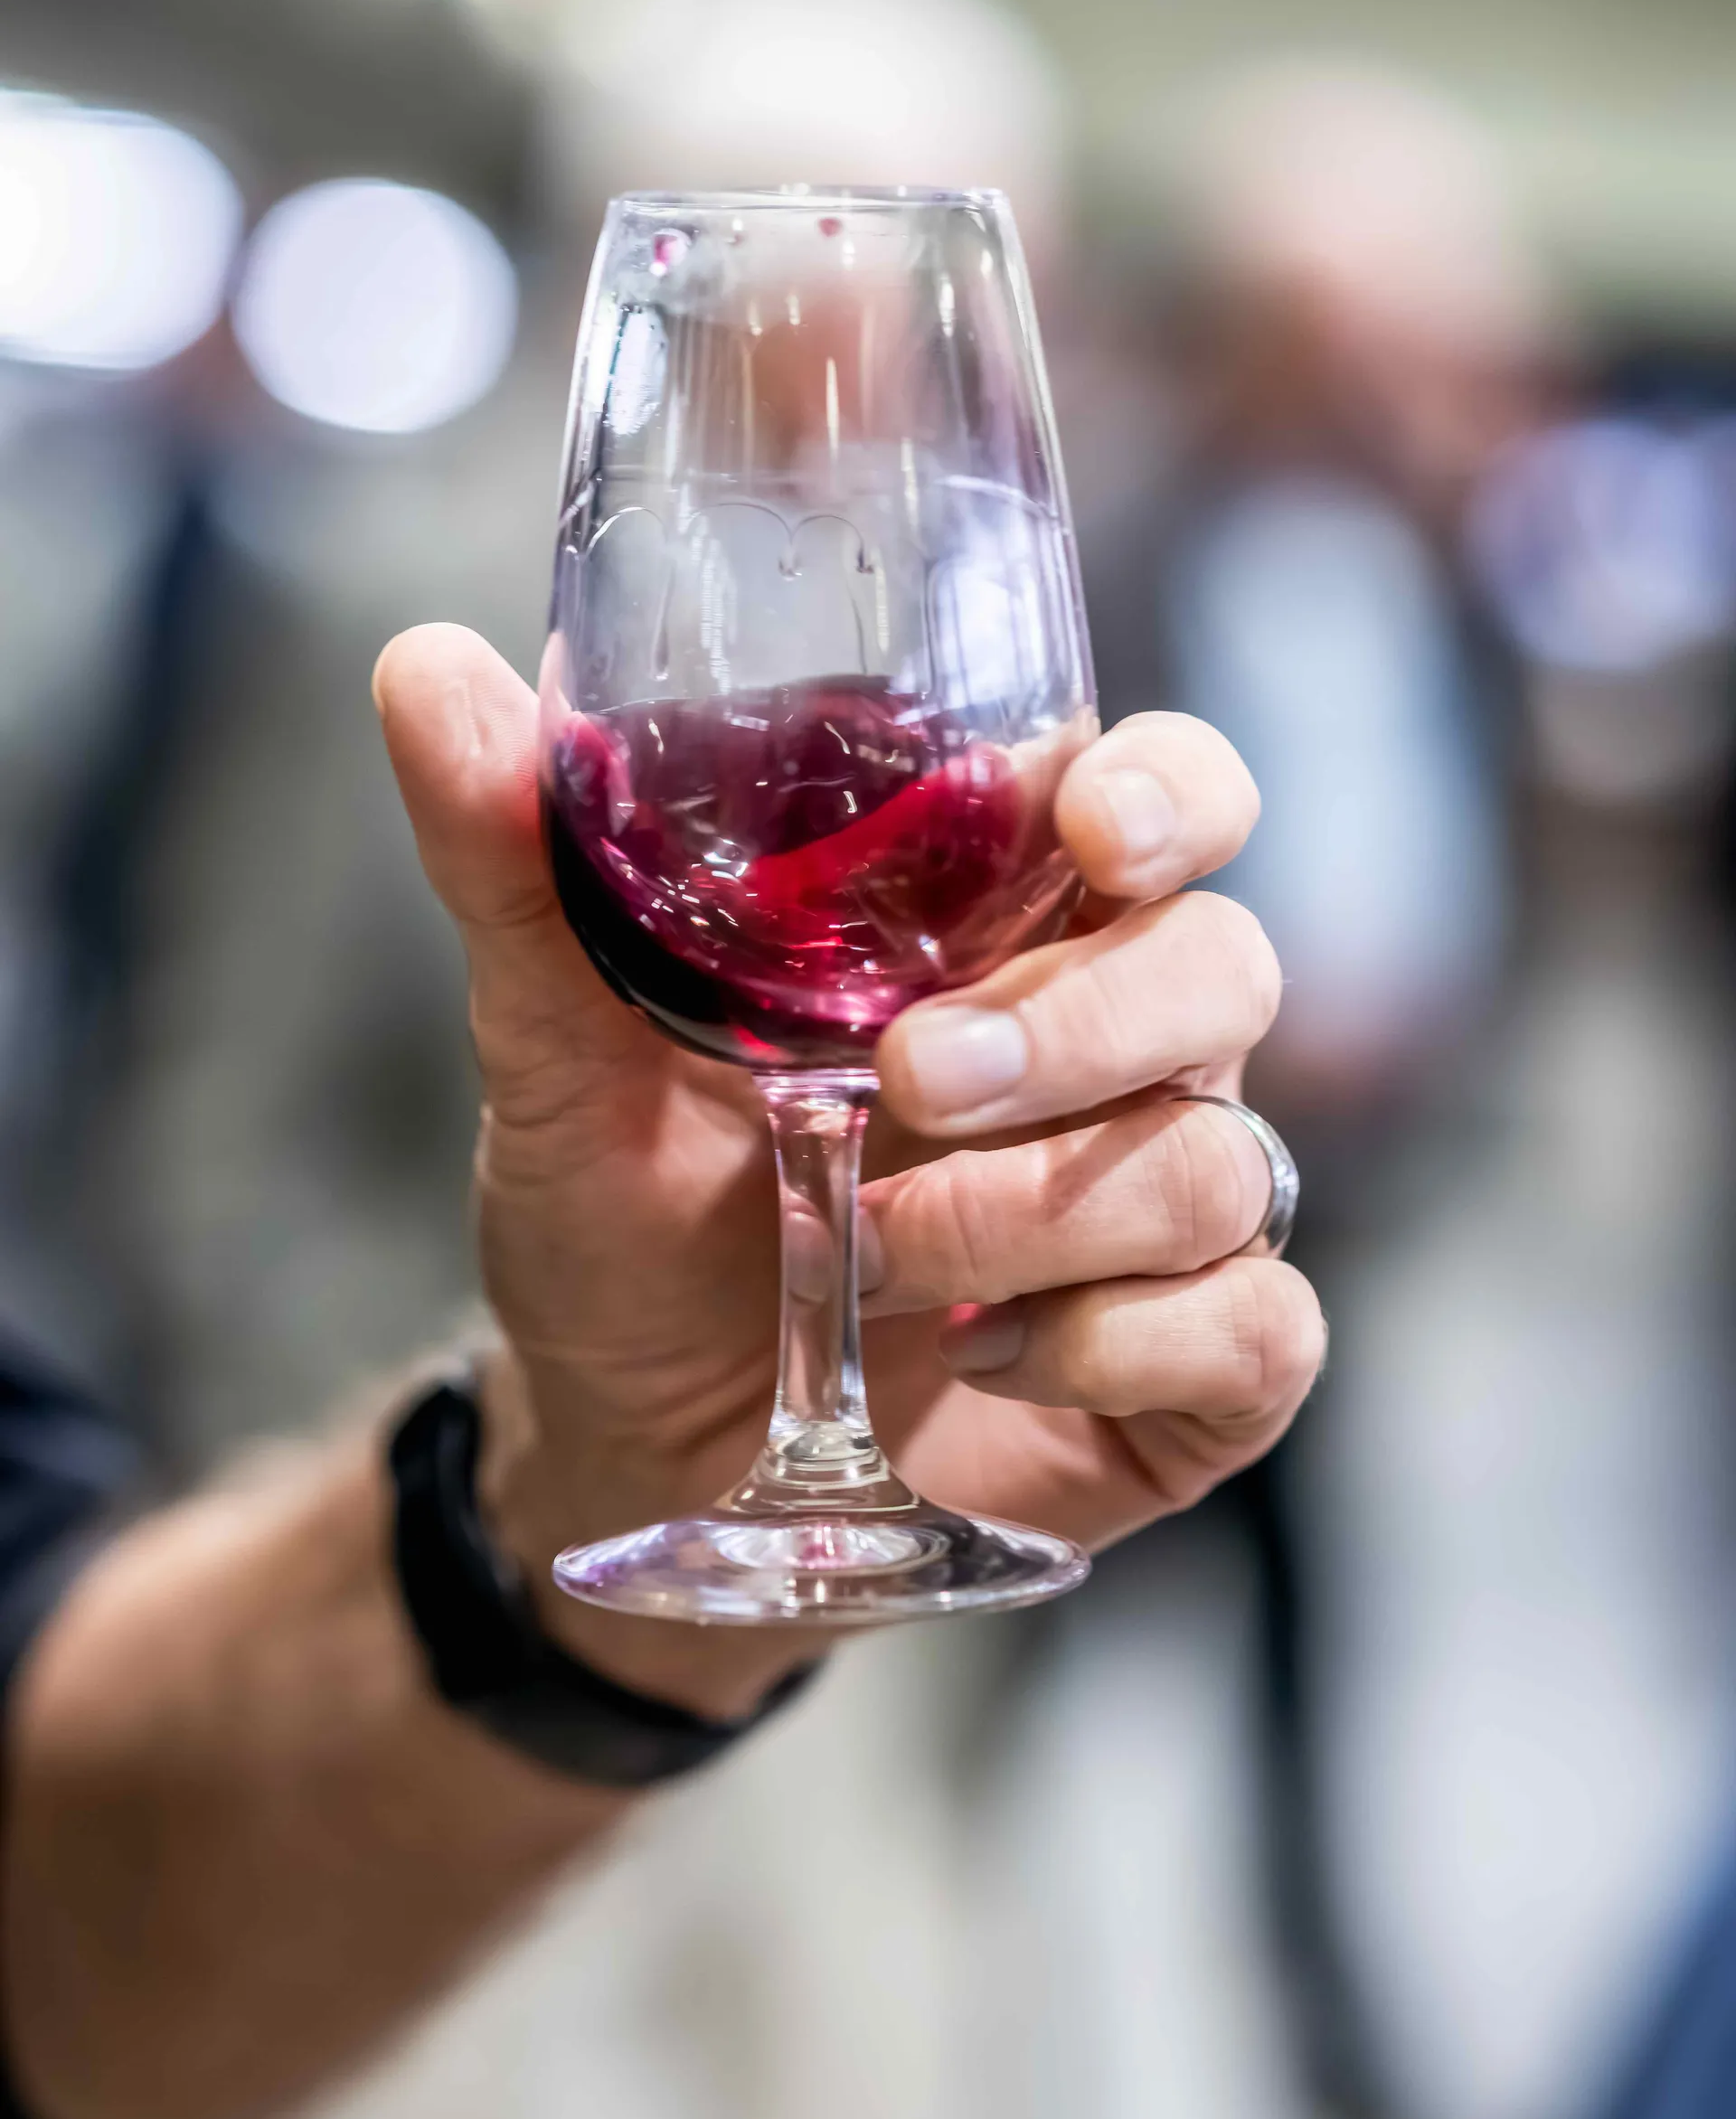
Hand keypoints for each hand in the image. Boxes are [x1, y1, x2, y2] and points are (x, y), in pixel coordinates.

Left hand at [374, 627, 1324, 1712]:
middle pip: (1224, 968)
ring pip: (1221, 1161)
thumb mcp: (555, 1053)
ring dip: (1036, 1215)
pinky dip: (1118, 1347)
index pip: (1172, 804)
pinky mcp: (1191, 1374)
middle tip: (909, 1085)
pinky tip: (979, 1362)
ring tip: (863, 1261)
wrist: (624, 1452)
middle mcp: (1115, 1056)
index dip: (1175, 794)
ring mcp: (1168, 1215)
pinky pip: (1258, 1329)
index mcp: (1004, 937)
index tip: (1095, 824)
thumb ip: (518, 867)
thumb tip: (424, 666)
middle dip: (1079, 1026)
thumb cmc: (622, 1225)